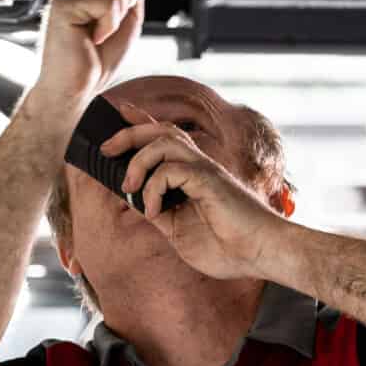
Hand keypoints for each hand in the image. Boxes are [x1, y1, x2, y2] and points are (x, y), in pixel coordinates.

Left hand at [101, 119, 287, 279]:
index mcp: (191, 175)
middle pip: (160, 131)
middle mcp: (198, 166)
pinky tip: (153, 211)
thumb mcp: (177, 230)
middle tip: (106, 148)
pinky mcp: (209, 180)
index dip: (141, 122)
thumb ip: (157, 211)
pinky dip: (153, 188)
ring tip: (128, 188)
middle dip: (129, 133)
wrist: (260, 254)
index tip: (120, 111)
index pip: (164, 139)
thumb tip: (130, 200)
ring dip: (138, 162)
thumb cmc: (226, 246)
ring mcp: (205, 171)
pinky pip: (170, 170)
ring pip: (163, 142)